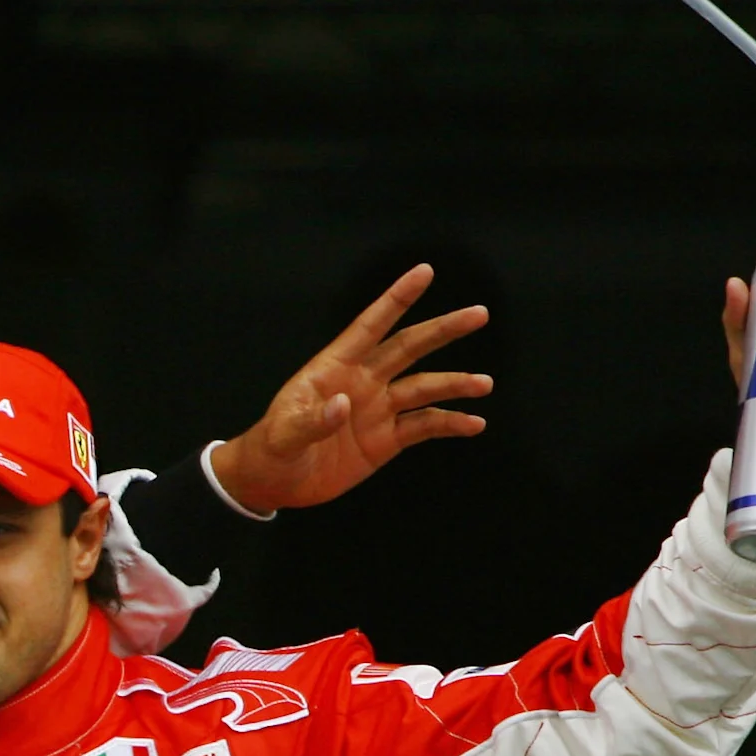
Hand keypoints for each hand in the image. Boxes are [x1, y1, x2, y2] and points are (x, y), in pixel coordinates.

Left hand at [208, 263, 493, 514]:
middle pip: (410, 347)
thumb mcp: (282, 435)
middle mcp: (363, 381)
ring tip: (484, 384)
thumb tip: (343, 404)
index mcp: (335, 368)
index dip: (396, 299)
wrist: (275, 483)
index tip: (424, 271)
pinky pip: (425, 426)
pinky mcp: (387, 440)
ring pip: (425, 387)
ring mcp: (378, 409)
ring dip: (455, 384)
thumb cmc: (272, 449)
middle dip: (443, 330)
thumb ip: (310, 421)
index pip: (371, 326)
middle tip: (479, 314)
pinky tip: (474, 424)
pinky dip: (451, 423)